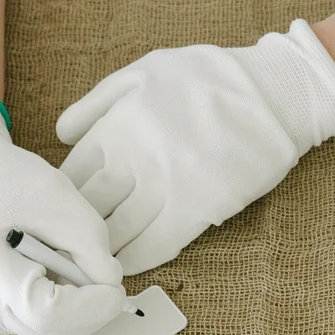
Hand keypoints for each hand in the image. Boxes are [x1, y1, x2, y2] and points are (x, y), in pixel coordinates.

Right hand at [0, 90, 124, 334]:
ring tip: (63, 258)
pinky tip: (47, 269)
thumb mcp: (57, 196)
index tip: (116, 288)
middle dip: (89, 307)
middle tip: (100, 271)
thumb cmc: (3, 178)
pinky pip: (35, 323)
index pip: (47, 314)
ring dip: (74, 303)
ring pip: (46, 330)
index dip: (91, 307)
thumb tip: (110, 285)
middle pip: (49, 330)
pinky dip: (56, 303)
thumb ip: (91, 246)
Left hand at [56, 19, 334, 274]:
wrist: (273, 96)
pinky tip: (126, 263)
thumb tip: (61, 136)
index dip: (63, 196)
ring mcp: (165, 186)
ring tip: (95, 259)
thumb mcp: (145, 71)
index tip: (64, 210)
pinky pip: (155, 246)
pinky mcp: (196, 209)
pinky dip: (136, 259)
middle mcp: (135, 157)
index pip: (71, 174)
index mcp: (118, 124)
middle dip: (78, 227)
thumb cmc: (209, 79)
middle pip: (89, 207)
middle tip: (73, 242)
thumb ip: (98, 101)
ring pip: (117, 232)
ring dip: (102, 249)